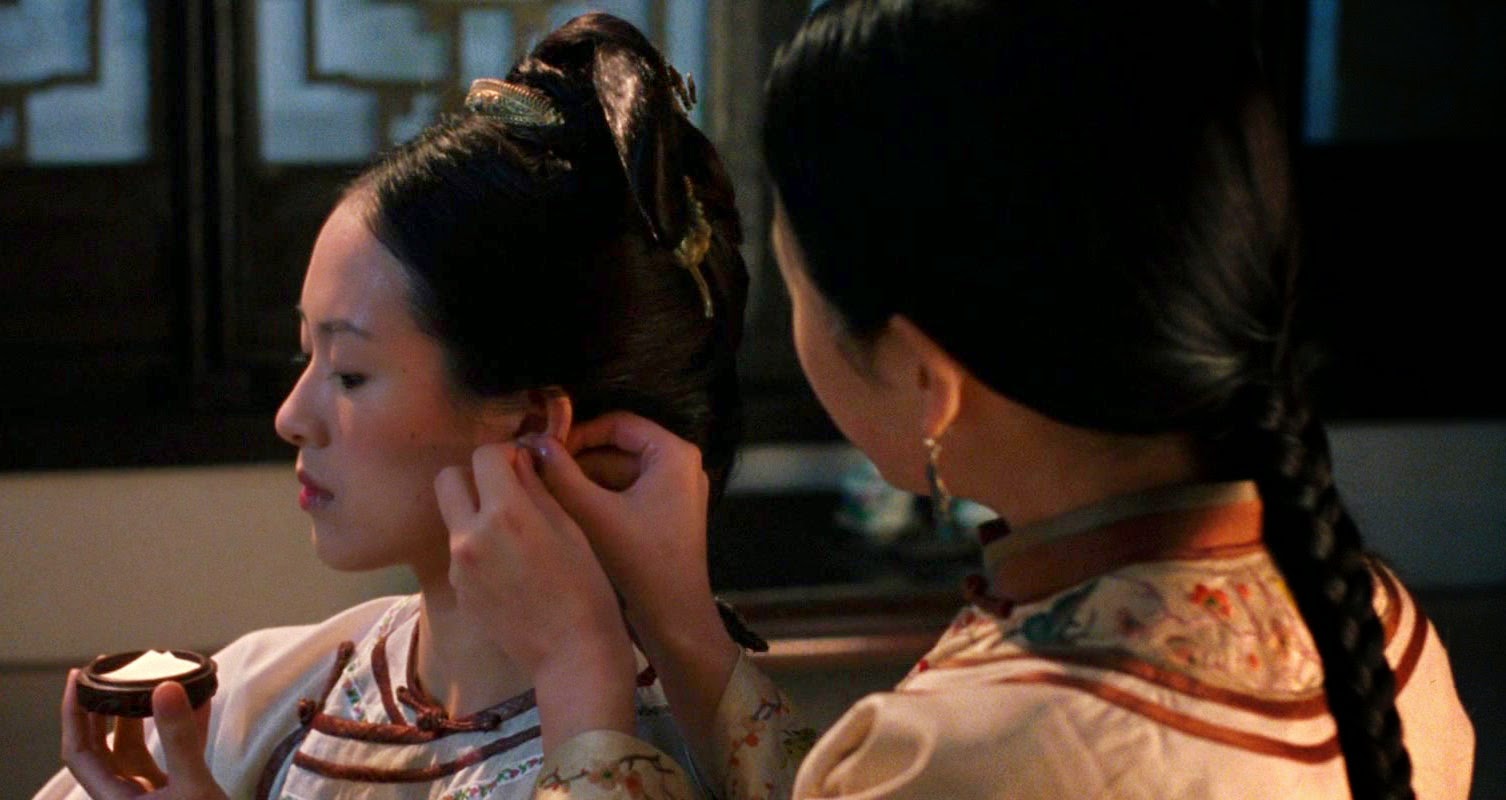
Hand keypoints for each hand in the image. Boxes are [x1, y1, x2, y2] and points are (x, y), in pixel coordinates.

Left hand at [60, 670, 224, 799]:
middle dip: (103, 706)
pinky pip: (170, 754)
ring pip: (134, 748)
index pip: (78, 749)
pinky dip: (182, 729)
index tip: (79, 676)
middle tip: (109, 671)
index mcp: (114, 798)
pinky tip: (201, 703)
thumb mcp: (192, 787)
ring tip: (148, 680)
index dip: (73, 713)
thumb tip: (166, 688)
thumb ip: (180, 740)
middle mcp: (125, 795)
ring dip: (141, 715)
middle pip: (101, 745)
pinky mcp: (175, 793)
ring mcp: (149, 795)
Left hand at [435, 442, 636, 748]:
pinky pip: (458, 551)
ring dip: (474, 512)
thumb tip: (519, 458)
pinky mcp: (457, 591)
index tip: (524, 466)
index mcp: (505, 513)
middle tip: (505, 490)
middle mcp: (470, 535)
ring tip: (512, 533)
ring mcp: (458, 566)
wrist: (571, 654)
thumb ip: (537, 487)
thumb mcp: (570, 528)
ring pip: (452, 516)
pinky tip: (510, 565)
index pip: (484, 455)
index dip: (506, 454)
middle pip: (447, 479)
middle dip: (473, 476)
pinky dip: (477, 546)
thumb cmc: (586, 589)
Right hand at [520, 413, 739, 742]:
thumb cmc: (641, 567)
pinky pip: (622, 498)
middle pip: (614, 450)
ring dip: (580, 485)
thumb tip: (530, 442)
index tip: (541, 453)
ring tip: (542, 498)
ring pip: (615, 476)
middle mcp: (679, 468)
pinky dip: (595, 504)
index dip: (575, 435)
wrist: (675, 625)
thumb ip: (559, 475)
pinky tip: (562, 519)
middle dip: (575, 464)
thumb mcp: (594, 515)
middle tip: (534, 476)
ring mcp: (672, 495)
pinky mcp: (661, 519)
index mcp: (673, 455)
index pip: (615, 424)